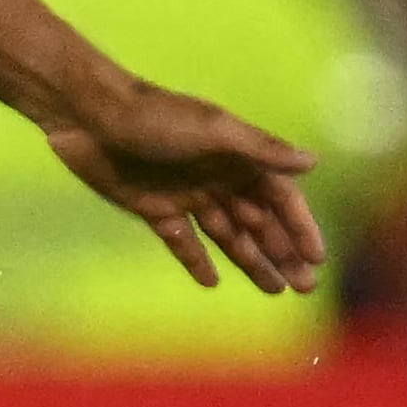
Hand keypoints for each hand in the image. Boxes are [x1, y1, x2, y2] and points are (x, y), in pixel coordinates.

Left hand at [42, 72, 328, 294]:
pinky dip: (195, 260)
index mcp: (237, 157)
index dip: (300, 227)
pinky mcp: (153, 209)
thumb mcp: (213, 130)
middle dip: (283, 252)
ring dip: (251, 261)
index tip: (317, 258)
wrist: (89, 116)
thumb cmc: (155, 117)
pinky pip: (182, 241)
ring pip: (227, 235)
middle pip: (259, 222)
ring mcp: (186, 195)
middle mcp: (217, 177)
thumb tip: (312, 161)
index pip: (280, 198)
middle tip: (306, 287)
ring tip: (275, 290)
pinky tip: (211, 282)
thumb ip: (261, 149)